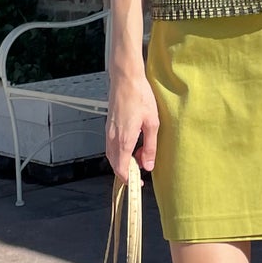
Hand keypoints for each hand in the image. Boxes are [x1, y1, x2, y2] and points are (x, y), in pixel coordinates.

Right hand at [107, 65, 158, 180]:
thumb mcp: (152, 123)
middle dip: (127, 172)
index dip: (129, 179)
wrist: (125, 79)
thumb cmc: (140, 97)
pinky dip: (120, 151)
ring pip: (112, 155)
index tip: (139, 183)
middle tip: (142, 169)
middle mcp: (113, 138)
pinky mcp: (109, 126)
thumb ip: (150, 147)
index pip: (121, 169)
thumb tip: (148, 166)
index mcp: (124, 139)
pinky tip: (133, 145)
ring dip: (124, 161)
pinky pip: (111, 146)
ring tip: (140, 156)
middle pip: (115, 164)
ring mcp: (109, 131)